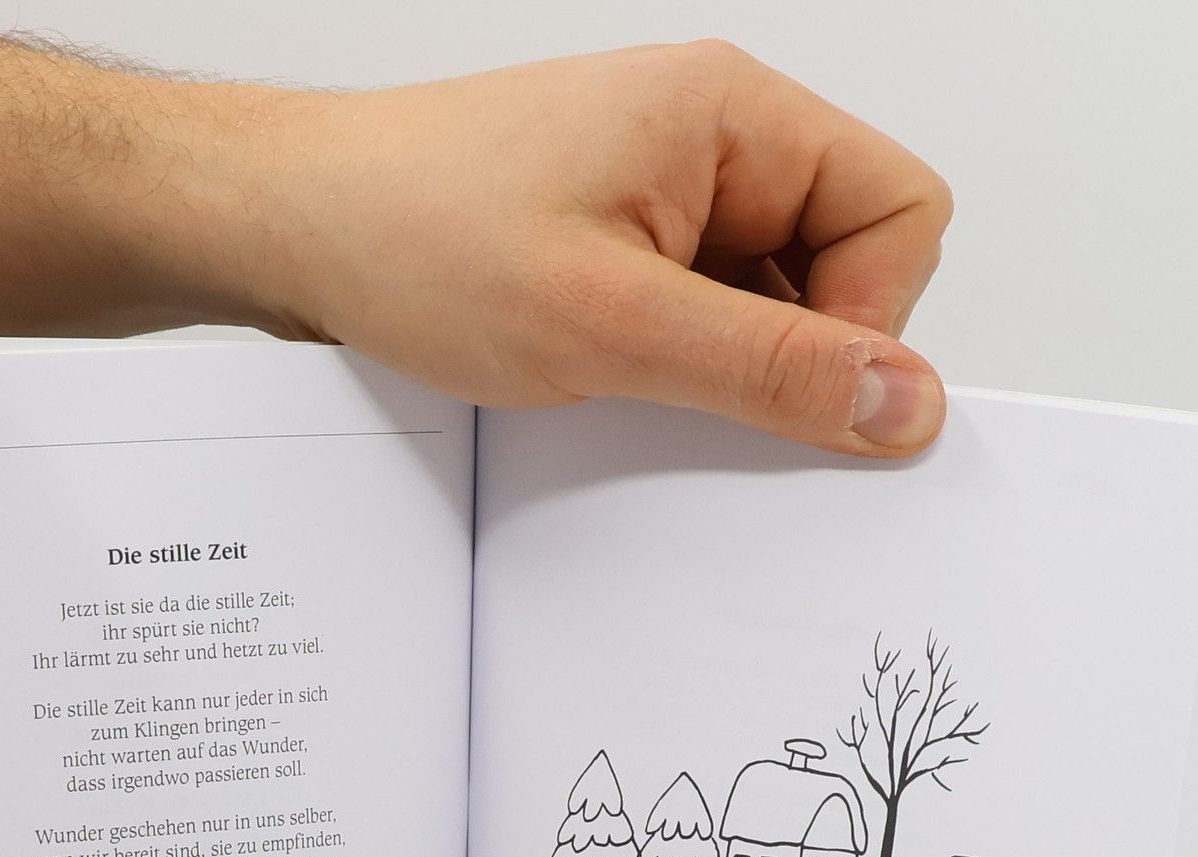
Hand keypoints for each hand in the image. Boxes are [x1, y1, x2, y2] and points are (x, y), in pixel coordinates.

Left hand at [233, 43, 952, 455]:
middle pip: (847, 257)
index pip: (901, 209)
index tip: (801, 393)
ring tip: (626, 373)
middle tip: (696, 389)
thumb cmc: (416, 236)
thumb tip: (904, 402)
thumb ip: (769, 370)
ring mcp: (668, 190)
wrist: (293, 226)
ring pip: (774, 298)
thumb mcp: (612, 325)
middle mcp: (713, 140)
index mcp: (733, 115)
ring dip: (727, 362)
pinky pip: (705, 312)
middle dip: (795, 347)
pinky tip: (609, 377)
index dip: (874, 317)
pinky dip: (679, 361)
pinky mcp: (626, 239)